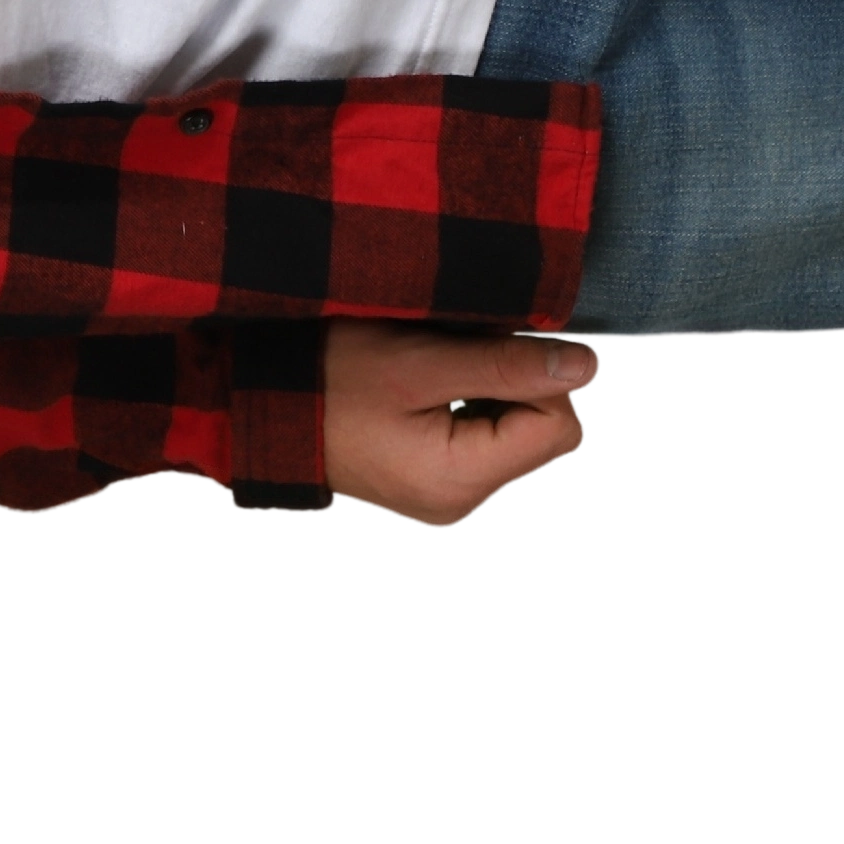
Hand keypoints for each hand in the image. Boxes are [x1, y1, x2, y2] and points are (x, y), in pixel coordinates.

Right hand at [322, 321, 601, 529]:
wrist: (256, 405)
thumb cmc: (327, 377)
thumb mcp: (417, 361)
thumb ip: (504, 365)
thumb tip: (587, 363)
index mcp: (459, 481)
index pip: (556, 425)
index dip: (538, 374)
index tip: (489, 339)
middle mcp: (460, 504)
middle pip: (540, 436)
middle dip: (515, 385)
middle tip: (458, 350)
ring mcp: (444, 499)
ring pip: (513, 438)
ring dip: (491, 394)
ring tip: (436, 370)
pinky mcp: (431, 486)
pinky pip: (481, 446)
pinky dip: (469, 409)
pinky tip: (429, 390)